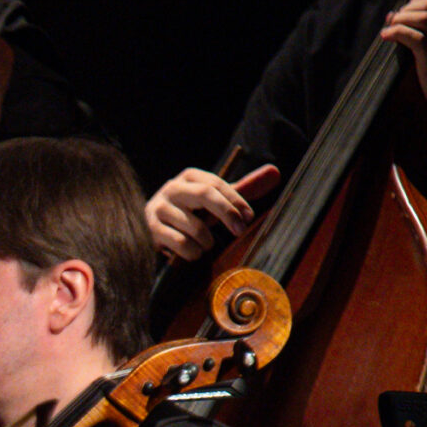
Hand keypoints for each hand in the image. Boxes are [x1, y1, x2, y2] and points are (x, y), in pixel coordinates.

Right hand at [145, 164, 280, 262]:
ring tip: (207, 246)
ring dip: (208, 241)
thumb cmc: (190, 214)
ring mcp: (158, 208)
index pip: (217, 184)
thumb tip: (275, 172)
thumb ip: (244, 188)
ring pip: (194, 226)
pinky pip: (180, 243)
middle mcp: (172, 188)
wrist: (150, 231)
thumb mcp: (215, 201)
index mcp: (190, 177)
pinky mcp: (151, 229)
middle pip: (205, 195)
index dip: (236, 201)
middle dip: (227, 214)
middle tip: (239, 231)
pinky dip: (192, 253)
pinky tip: (193, 253)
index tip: (249, 218)